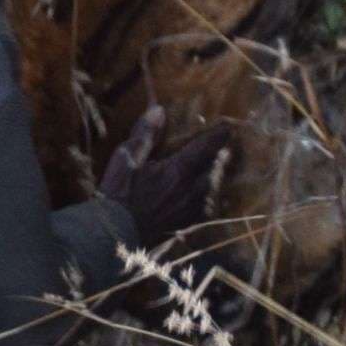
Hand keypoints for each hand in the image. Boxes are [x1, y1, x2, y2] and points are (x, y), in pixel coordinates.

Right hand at [93, 105, 226, 241]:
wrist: (117, 235)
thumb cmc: (119, 194)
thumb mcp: (126, 159)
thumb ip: (145, 134)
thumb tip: (160, 110)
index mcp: (178, 170)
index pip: (206, 147)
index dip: (219, 134)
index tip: (229, 125)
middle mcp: (192, 189)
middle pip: (215, 167)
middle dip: (219, 155)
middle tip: (223, 146)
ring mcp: (192, 208)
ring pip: (213, 187)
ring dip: (214, 175)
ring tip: (214, 167)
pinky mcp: (188, 223)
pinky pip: (206, 205)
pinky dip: (207, 195)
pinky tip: (202, 193)